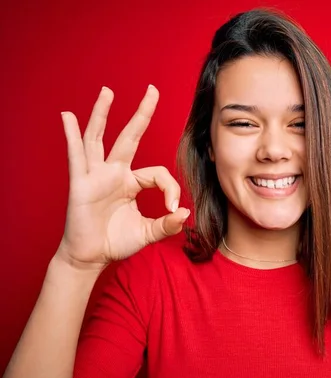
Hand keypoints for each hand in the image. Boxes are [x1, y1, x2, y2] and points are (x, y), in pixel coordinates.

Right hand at [55, 85, 189, 272]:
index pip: (158, 174)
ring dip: (103, 115)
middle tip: (153, 89)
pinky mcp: (81, 184)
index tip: (173, 208)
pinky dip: (72, 136)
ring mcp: (97, 176)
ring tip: (107, 92)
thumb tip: (185, 214)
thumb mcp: (148, 233)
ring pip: (99, 139)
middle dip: (142, 113)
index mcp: (132, 182)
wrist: (91, 257)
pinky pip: (77, 157)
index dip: (170, 189)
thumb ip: (167, 225)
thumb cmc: (117, 241)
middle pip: (130, 137)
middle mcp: (115, 173)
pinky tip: (68, 117)